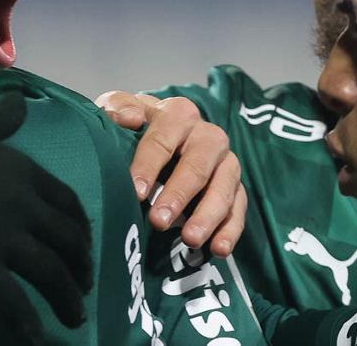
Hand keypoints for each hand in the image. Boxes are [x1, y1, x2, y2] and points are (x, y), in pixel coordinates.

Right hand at [0, 94, 91, 343]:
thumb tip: (18, 99)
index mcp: (22, 170)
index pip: (68, 203)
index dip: (81, 228)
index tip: (83, 245)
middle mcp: (21, 203)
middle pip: (67, 240)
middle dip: (81, 266)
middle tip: (83, 285)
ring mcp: (1, 236)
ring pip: (51, 274)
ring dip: (68, 300)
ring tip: (74, 318)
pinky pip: (14, 301)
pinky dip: (29, 323)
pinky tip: (34, 336)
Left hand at [96, 91, 246, 256]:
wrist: (157, 138)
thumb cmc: (134, 126)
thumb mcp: (119, 108)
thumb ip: (117, 106)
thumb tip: (131, 118)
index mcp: (179, 114)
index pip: (163, 140)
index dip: (149, 166)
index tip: (137, 193)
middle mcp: (207, 135)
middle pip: (197, 165)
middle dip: (179, 195)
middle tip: (159, 221)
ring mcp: (225, 162)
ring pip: (224, 188)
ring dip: (208, 216)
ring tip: (190, 240)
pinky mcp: (235, 187)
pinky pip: (238, 208)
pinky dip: (231, 230)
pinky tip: (218, 249)